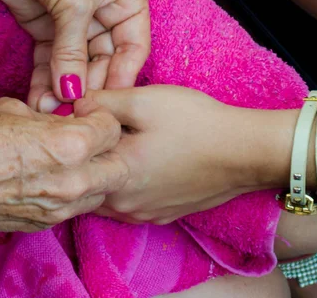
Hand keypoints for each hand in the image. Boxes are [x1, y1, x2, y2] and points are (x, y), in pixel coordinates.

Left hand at [0, 0, 150, 110]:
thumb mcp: (73, 3)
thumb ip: (72, 52)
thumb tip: (72, 93)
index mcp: (128, 0)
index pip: (132, 49)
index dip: (121, 78)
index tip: (107, 106)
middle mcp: (105, 13)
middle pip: (103, 62)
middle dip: (87, 88)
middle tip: (74, 115)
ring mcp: (74, 22)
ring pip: (74, 65)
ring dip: (63, 89)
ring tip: (52, 115)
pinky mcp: (46, 27)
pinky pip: (50, 60)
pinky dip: (45, 80)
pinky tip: (40, 100)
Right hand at [0, 97, 127, 234]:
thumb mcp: (13, 110)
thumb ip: (49, 117)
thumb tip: (61, 121)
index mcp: (70, 146)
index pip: (113, 128)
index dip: (99, 116)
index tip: (83, 113)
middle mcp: (73, 182)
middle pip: (119, 164)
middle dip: (108, 148)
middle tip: (87, 136)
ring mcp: (60, 209)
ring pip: (101, 190)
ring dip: (94, 172)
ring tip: (68, 158)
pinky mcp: (45, 225)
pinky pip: (75, 206)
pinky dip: (72, 191)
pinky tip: (49, 177)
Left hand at [86, 85, 255, 223]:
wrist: (245, 152)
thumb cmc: (194, 124)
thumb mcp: (143, 101)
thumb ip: (101, 102)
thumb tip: (73, 106)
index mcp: (113, 177)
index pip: (72, 162)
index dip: (70, 138)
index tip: (76, 121)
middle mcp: (123, 206)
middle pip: (86, 183)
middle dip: (84, 160)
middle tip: (95, 133)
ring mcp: (144, 215)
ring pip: (106, 196)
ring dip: (104, 175)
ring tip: (116, 146)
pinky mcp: (162, 215)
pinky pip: (129, 203)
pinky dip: (125, 186)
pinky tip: (138, 164)